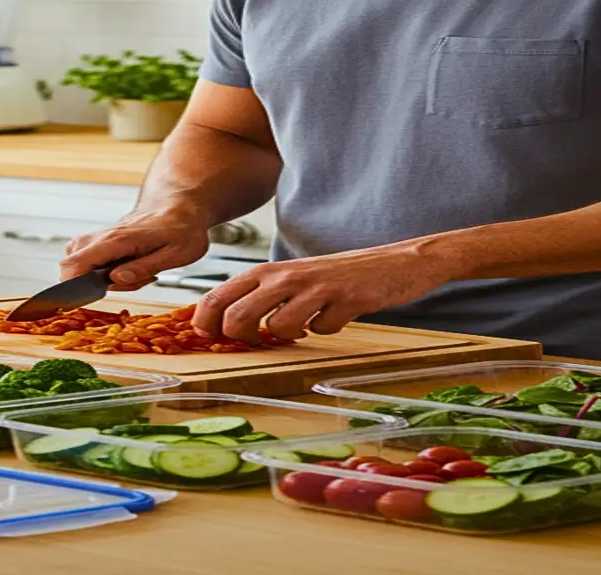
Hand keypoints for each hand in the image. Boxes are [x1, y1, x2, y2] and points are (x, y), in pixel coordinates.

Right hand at [58, 208, 211, 291]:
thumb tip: (115, 279)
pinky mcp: (102, 241)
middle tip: (130, 282)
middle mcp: (103, 237)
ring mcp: (100, 238)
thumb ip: (144, 267)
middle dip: (92, 287)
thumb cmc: (181, 228)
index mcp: (118, 240)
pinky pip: (90, 261)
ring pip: (79, 264)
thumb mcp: (176, 253)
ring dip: (102, 280)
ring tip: (136, 275)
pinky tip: (129, 270)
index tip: (80, 301)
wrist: (180, 206)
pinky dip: (105, 273)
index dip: (69, 286)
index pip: (76, 263)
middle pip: (70, 265)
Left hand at [193, 244, 456, 341]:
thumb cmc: (335, 274)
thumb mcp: (290, 279)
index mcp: (267, 271)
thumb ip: (260, 296)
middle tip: (258, 341)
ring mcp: (316, 287)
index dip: (206, 323)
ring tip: (305, 325)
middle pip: (238, 316)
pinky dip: (327, 330)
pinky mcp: (346, 299)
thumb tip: (224, 325)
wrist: (394, 261)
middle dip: (241, 338)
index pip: (218, 297)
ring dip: (289, 336)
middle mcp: (286, 276)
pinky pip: (322, 328)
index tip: (212, 338)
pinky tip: (336, 317)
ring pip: (278, 326)